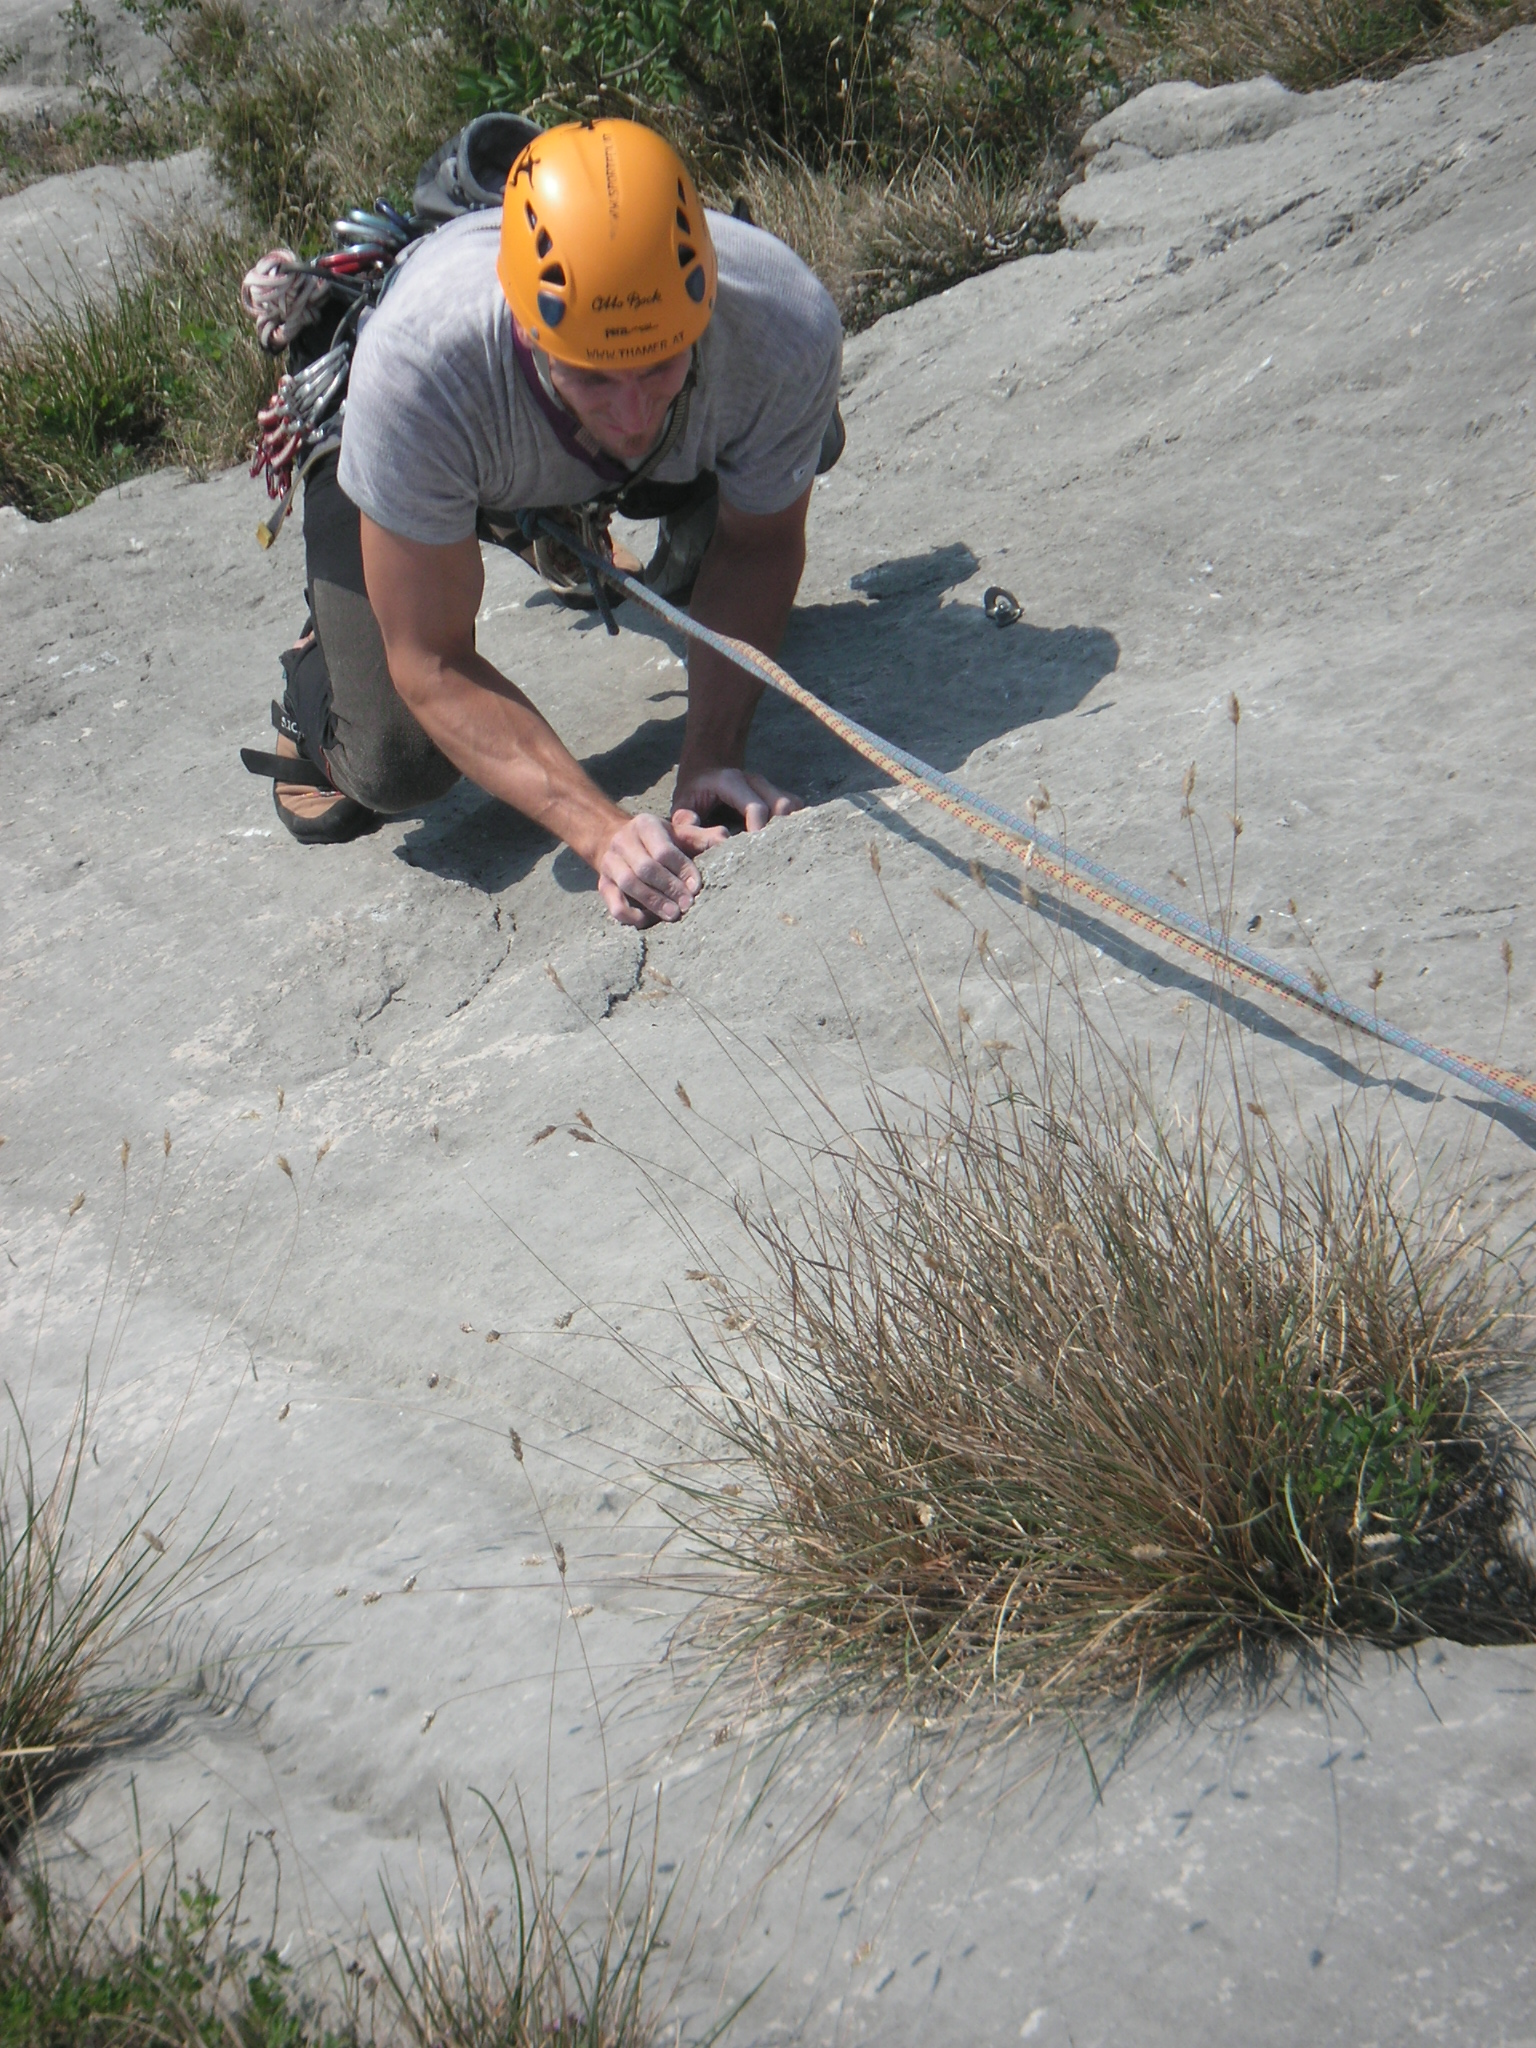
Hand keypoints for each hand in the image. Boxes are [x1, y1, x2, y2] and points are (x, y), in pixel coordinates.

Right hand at [596, 812, 702, 927]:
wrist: (616, 841)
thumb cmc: (658, 841)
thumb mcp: (679, 833)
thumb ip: (702, 837)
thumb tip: (724, 840)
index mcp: (645, 825)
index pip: (663, 850)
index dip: (682, 869)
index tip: (696, 886)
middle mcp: (623, 841)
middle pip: (645, 868)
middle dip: (669, 888)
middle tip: (688, 904)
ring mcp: (610, 863)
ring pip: (629, 884)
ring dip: (654, 902)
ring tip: (674, 915)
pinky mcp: (603, 885)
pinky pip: (614, 905)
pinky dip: (631, 915)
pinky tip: (649, 920)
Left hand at [671, 766, 802, 853]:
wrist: (706, 767)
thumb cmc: (693, 791)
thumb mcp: (682, 807)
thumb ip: (690, 828)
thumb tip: (718, 843)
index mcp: (732, 782)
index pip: (756, 807)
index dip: (758, 831)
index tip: (753, 855)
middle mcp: (756, 781)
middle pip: (783, 806)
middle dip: (777, 833)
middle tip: (764, 856)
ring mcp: (770, 786)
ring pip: (794, 807)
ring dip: (787, 829)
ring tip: (771, 850)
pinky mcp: (779, 794)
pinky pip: (796, 810)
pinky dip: (791, 826)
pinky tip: (778, 842)